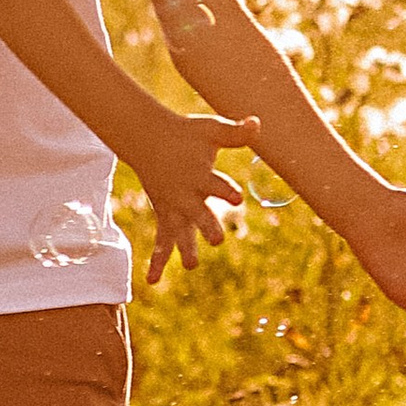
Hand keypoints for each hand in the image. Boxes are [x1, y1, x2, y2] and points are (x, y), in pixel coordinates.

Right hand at [130, 105, 259, 285]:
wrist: (148, 138)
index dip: (226, 190)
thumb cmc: (185, 134)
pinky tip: (153, 281)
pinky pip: (161, 242)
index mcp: (199, 175)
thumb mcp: (210, 130)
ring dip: (186, 249)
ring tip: (192, 265)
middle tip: (217, 240)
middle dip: (208, 226)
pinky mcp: (165, 216)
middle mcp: (186, 195)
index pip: (216, 184)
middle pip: (198, 214)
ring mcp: (174, 208)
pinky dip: (156, 261)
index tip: (237, 197)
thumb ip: (233, 133)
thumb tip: (257, 123)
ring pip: (180, 232)